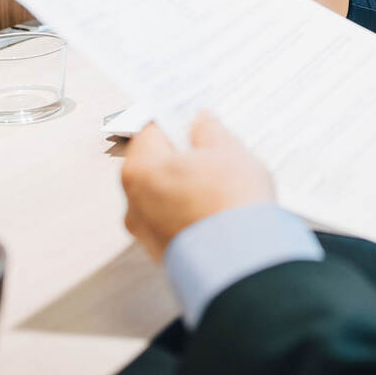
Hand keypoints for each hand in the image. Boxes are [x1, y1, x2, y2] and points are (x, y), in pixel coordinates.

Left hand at [121, 111, 274, 261]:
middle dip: (180, 155)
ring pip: (163, 195)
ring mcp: (145, 231)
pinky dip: (189, 212)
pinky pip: (173, 221)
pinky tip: (217, 208)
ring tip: (220, 181)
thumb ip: (209, 131)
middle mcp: (133, 200)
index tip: (191, 116)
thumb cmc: (231, 200)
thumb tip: (201, 122)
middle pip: (154, 165)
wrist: (242, 260)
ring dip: (185, 185)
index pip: (150, 130)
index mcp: (141, 168)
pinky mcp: (162, 253)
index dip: (173, 119)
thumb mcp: (228, 150)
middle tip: (211, 148)